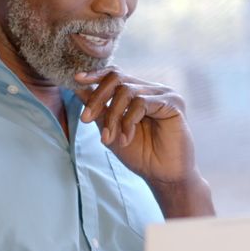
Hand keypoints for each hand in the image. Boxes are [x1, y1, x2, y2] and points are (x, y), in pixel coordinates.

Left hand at [73, 67, 199, 190]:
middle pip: (117, 77)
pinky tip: (125, 139)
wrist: (163, 176)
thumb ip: (98, 109)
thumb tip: (78, 87)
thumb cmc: (140, 154)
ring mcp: (164, 94)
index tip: (76, 78)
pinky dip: (128, 122)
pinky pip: (141, 103)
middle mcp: (152, 89)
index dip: (95, 74)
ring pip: (126, 91)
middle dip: (97, 98)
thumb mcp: (111, 129)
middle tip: (85, 119)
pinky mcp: (172, 103)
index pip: (115, 74)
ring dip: (112, 117)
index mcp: (139, 92)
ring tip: (108, 138)